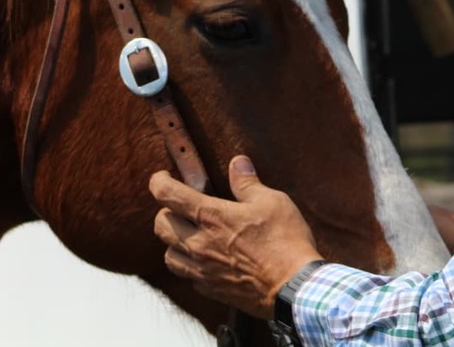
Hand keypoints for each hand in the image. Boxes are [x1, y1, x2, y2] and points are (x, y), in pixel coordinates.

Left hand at [150, 156, 323, 319]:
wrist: (295, 287)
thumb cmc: (285, 241)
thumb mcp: (272, 202)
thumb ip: (248, 183)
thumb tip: (238, 163)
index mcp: (212, 217)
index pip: (168, 195)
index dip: (159, 182)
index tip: (162, 178)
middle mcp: (199, 244)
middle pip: (160, 225)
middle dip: (166, 211)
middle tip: (180, 206)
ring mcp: (202, 270)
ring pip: (167, 254)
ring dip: (174, 241)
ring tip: (189, 234)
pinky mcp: (210, 289)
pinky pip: (186, 276)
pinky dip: (189, 264)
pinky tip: (205, 259)